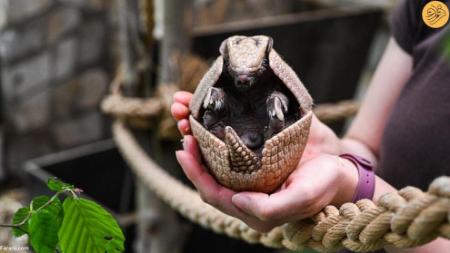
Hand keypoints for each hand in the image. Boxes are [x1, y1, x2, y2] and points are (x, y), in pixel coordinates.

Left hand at [171, 90, 357, 231]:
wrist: (342, 164)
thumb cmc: (324, 184)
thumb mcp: (302, 197)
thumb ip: (270, 208)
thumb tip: (235, 202)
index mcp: (249, 204)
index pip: (213, 192)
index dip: (196, 173)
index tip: (185, 149)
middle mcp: (243, 183)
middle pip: (207, 167)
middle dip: (190, 145)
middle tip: (181, 120)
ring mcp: (247, 162)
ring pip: (212, 147)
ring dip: (195, 126)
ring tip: (182, 106)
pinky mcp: (256, 142)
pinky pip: (228, 130)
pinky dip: (214, 114)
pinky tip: (202, 98)